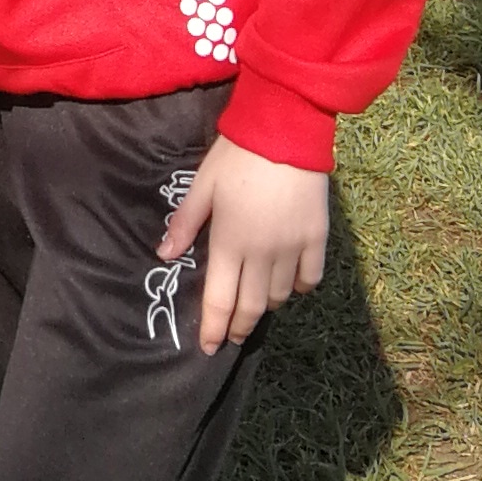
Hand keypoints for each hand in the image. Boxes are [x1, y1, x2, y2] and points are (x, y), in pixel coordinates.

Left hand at [159, 136, 327, 353]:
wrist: (285, 132)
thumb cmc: (236, 157)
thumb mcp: (202, 186)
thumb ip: (185, 223)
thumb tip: (164, 256)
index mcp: (230, 242)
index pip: (220, 299)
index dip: (213, 328)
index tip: (209, 348)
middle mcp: (262, 254)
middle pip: (252, 306)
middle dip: (240, 327)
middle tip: (233, 337)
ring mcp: (293, 248)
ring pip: (280, 295)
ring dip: (266, 305)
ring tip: (257, 304)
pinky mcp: (318, 238)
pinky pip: (310, 278)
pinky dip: (299, 287)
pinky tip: (290, 284)